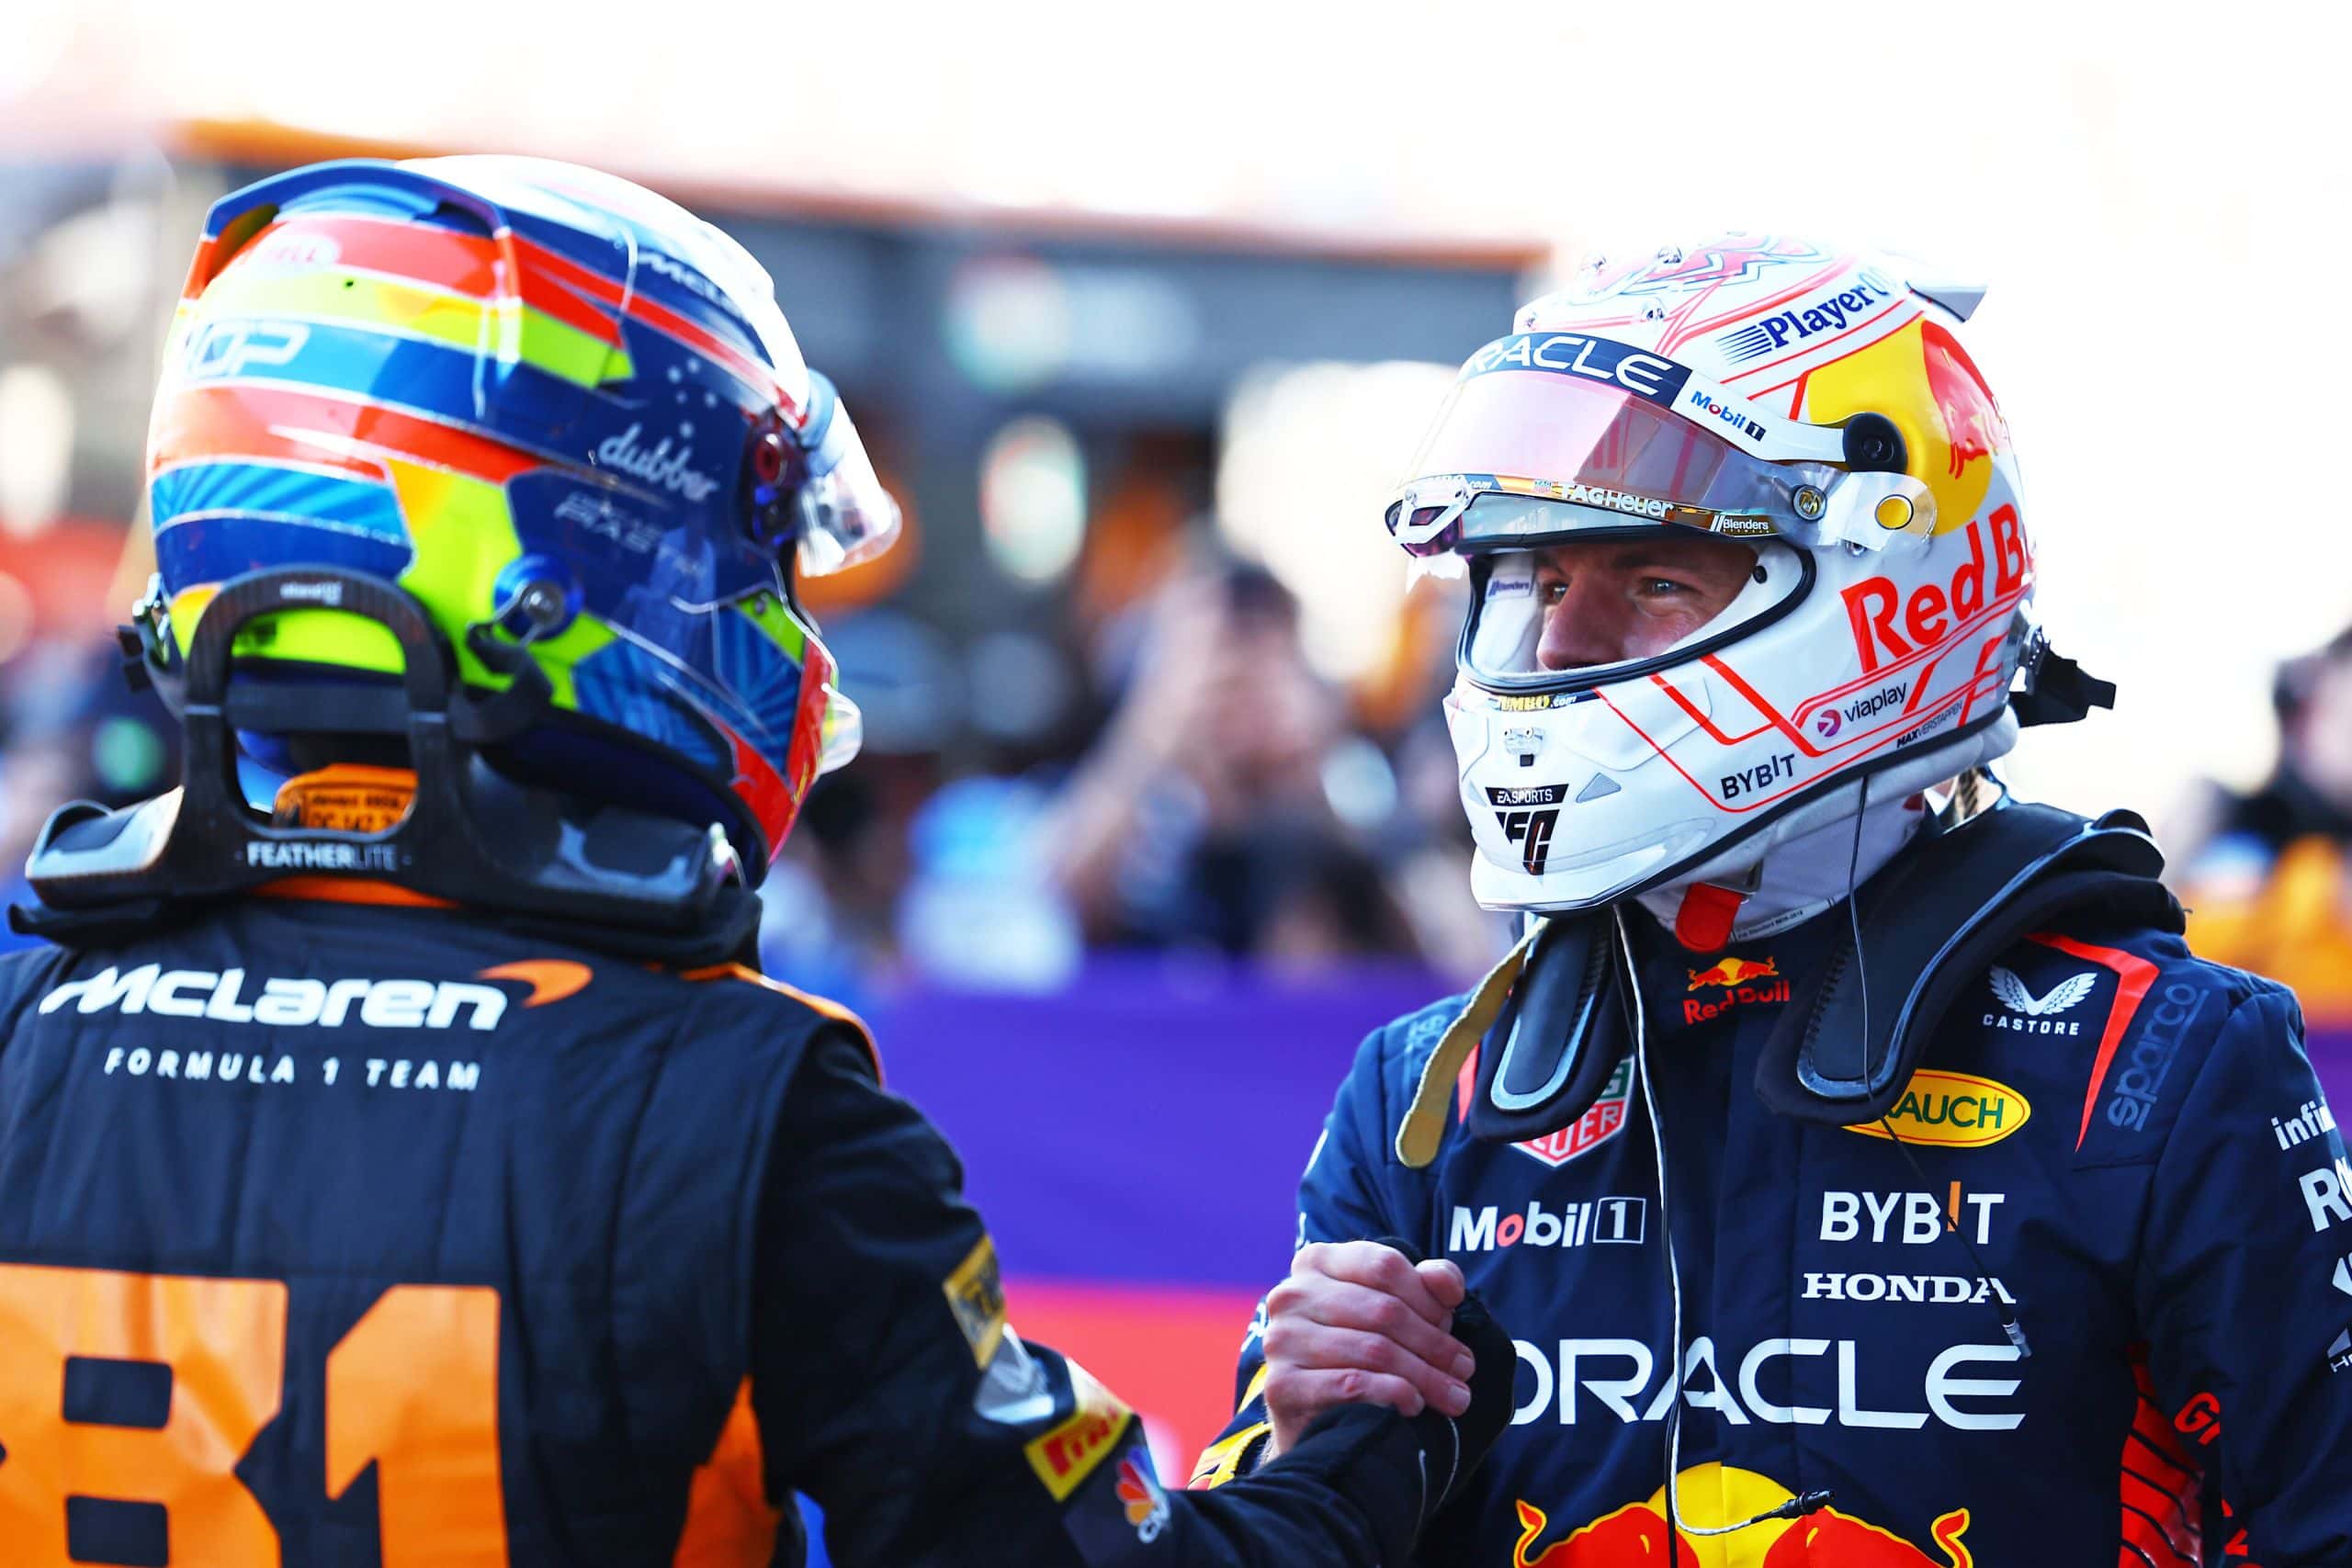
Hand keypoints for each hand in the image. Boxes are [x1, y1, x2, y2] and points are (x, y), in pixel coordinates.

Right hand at [1261, 1240, 1477, 1458]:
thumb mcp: (1393, 1307)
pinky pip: (1352, 1384)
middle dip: (1434, 1342)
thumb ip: (1425, 1285)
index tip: (1452, 1323)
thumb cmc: (1359, 1350)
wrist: (1314, 1418)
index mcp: (1316, 1262)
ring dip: (1424, 1375)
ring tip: (1453, 1395)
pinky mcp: (1281, 1385)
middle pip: (1383, 1310)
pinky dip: (1393, 1394)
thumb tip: (1446, 1283)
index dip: (1427, 1296)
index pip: (1384, 1265)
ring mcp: (1281, 1339)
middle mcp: (1291, 1294)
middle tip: (1464, 1368)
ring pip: (1374, 1350)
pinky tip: (1414, 1404)